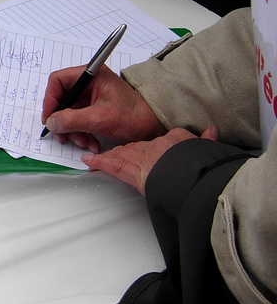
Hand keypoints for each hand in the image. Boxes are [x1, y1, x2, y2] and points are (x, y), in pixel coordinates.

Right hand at [42, 65, 165, 150]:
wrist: (153, 128)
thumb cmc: (133, 116)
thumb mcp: (99, 118)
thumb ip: (71, 120)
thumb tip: (51, 122)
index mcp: (91, 75)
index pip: (58, 81)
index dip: (51, 99)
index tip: (50, 118)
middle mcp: (89, 83)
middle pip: (62, 99)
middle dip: (63, 121)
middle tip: (63, 135)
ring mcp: (91, 97)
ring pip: (68, 113)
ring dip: (73, 131)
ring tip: (84, 142)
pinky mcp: (93, 109)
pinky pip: (78, 120)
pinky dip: (81, 133)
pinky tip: (90, 142)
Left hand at [83, 126, 218, 193]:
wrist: (189, 173)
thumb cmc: (198, 164)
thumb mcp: (205, 148)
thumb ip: (207, 139)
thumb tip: (213, 130)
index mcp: (172, 140)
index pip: (157, 142)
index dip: (149, 146)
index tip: (147, 149)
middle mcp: (152, 145)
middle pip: (135, 147)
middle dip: (126, 151)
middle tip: (118, 154)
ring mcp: (139, 156)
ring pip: (121, 154)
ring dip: (110, 157)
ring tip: (99, 158)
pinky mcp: (129, 169)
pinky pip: (110, 164)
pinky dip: (98, 163)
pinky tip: (89, 161)